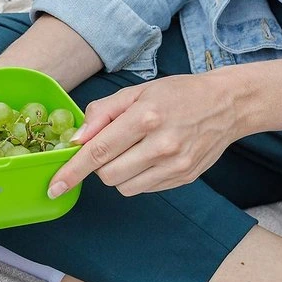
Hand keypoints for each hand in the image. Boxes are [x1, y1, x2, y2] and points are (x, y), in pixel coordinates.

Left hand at [47, 73, 241, 197]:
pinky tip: (150, 156)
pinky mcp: (184, 178)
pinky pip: (144, 189)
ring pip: (124, 187)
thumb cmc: (178, 94)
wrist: (227, 105)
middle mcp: (161, 145)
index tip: (55, 186)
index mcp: (146, 117)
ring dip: (118, 173)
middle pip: (108, 174)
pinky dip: (137, 177)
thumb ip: (102, 113)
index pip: (99, 151)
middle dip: (99, 165)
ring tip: (133, 150)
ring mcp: (175, 166)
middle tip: (111, 145)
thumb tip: (76, 139)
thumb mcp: (136, 92)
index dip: (73, 171)